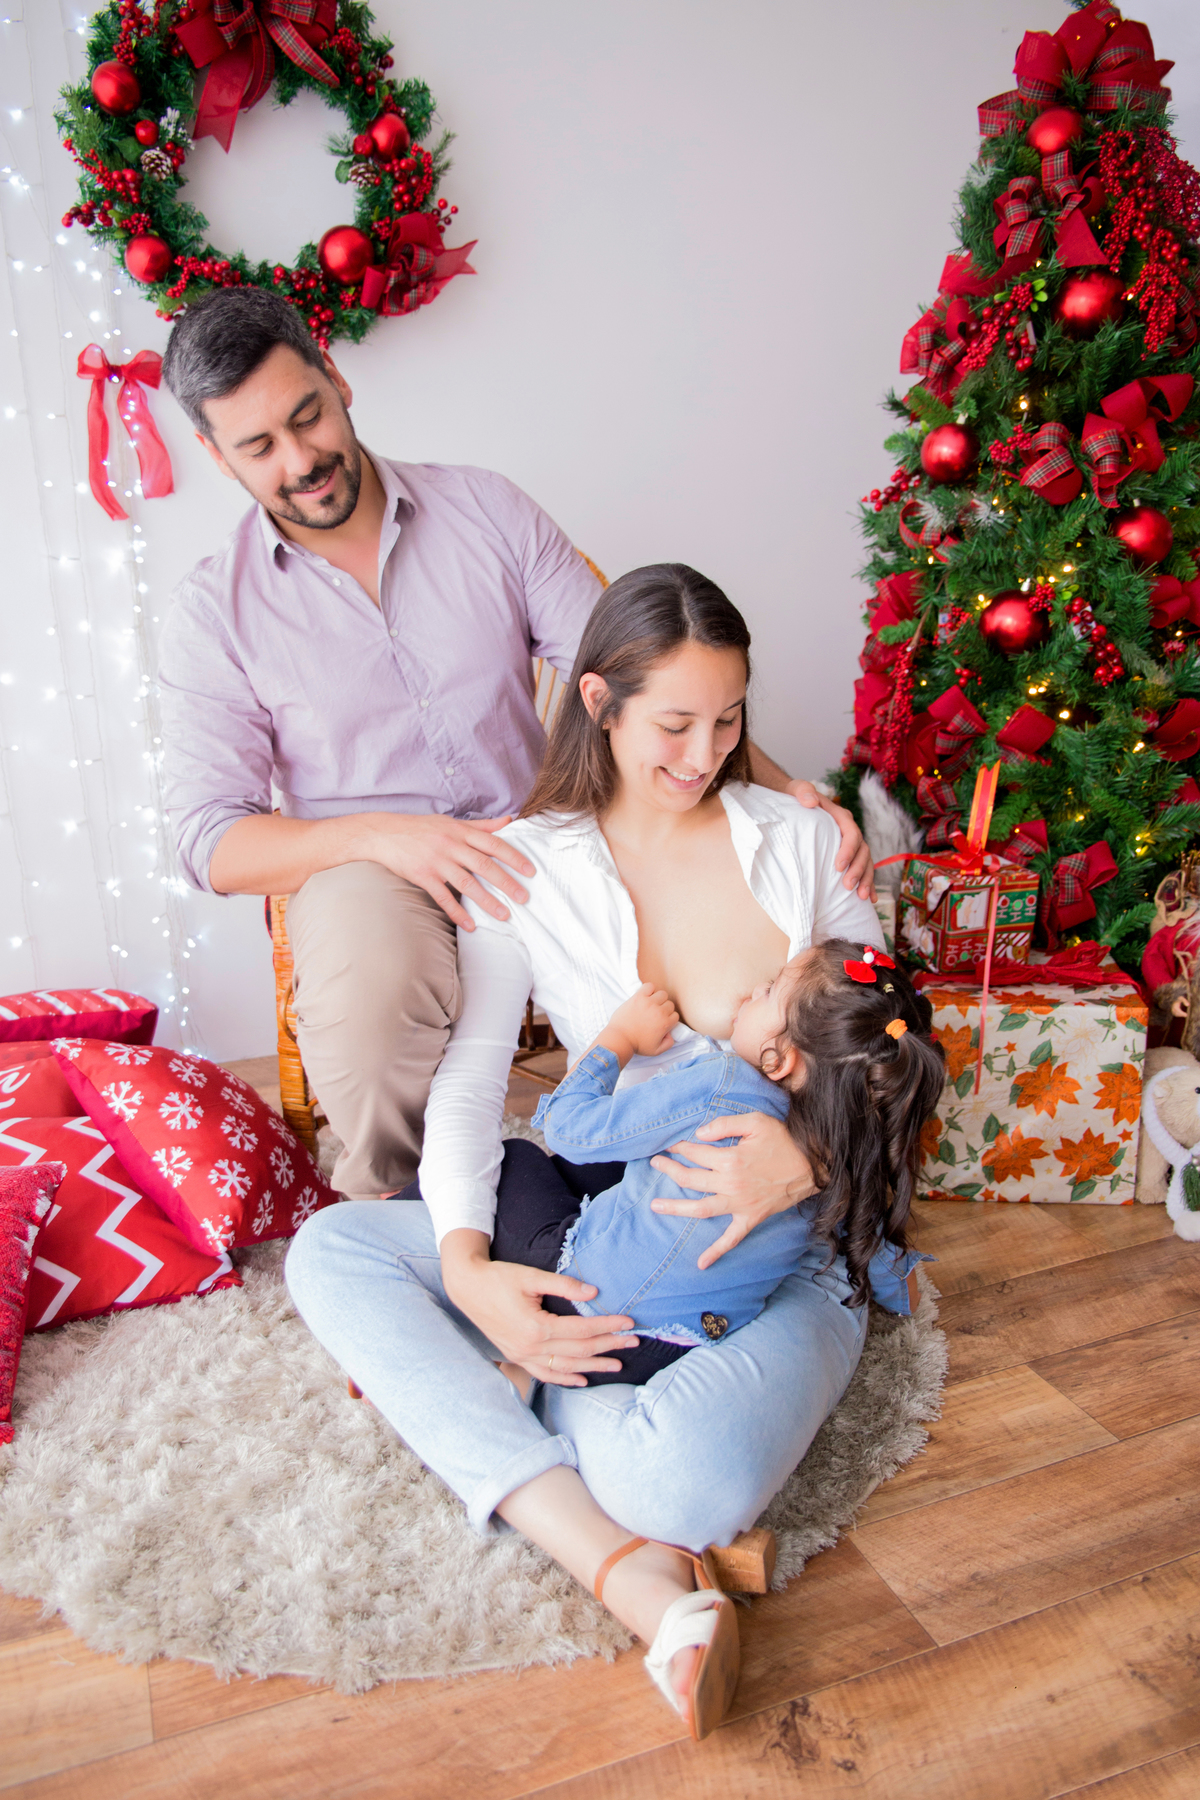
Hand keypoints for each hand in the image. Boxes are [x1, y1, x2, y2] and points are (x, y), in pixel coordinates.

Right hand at [355, 813, 535, 930]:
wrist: (384, 833)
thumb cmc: (421, 828)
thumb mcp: (451, 822)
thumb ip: (481, 825)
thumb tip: (509, 821)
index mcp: (460, 831)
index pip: (493, 844)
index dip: (513, 857)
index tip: (530, 871)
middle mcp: (450, 845)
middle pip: (484, 865)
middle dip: (506, 882)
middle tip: (524, 898)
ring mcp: (436, 862)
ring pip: (466, 883)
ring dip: (487, 901)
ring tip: (504, 915)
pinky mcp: (423, 876)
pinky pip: (443, 897)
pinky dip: (457, 912)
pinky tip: (470, 925)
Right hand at [440, 1231, 637, 1385]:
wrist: (467, 1288)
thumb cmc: (498, 1278)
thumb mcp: (531, 1276)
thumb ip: (563, 1285)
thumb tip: (594, 1291)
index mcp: (537, 1327)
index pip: (582, 1330)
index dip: (607, 1325)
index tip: (629, 1323)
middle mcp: (531, 1347)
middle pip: (579, 1351)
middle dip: (609, 1346)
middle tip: (634, 1342)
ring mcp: (523, 1356)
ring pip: (566, 1367)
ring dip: (593, 1366)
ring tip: (617, 1364)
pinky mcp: (516, 1357)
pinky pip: (545, 1374)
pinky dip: (566, 1379)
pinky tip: (582, 1379)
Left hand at [602, 983, 680, 1061]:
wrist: (620, 1038)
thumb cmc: (637, 1045)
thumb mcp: (656, 1051)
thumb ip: (668, 1044)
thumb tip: (670, 1035)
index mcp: (665, 1024)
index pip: (675, 1015)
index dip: (669, 1018)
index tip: (661, 1020)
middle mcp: (659, 1011)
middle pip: (670, 1004)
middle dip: (664, 1009)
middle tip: (655, 1014)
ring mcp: (649, 1003)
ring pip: (662, 994)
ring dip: (658, 999)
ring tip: (651, 1005)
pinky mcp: (638, 997)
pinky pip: (649, 986)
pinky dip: (649, 989)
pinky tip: (645, 996)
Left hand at [649, 1112, 816, 1268]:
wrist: (813, 1167)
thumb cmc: (784, 1141)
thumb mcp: (756, 1122)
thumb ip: (725, 1125)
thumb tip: (699, 1133)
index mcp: (730, 1160)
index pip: (695, 1153)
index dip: (680, 1147)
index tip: (670, 1144)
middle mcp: (730, 1185)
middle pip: (690, 1179)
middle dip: (670, 1169)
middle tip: (655, 1163)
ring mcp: (739, 1205)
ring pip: (700, 1209)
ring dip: (675, 1208)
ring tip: (655, 1205)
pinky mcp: (750, 1218)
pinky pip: (731, 1239)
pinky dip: (716, 1252)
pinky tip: (701, 1264)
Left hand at [787, 781, 875, 900]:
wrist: (794, 803)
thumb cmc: (795, 797)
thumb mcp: (796, 790)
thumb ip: (803, 791)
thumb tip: (811, 801)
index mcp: (840, 816)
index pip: (850, 833)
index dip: (848, 850)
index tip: (838, 866)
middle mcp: (849, 830)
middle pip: (862, 850)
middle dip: (858, 870)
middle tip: (847, 886)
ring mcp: (850, 844)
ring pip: (865, 862)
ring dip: (865, 879)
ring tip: (861, 897)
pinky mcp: (847, 855)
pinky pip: (861, 869)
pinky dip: (867, 883)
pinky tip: (869, 900)